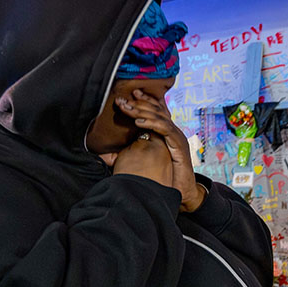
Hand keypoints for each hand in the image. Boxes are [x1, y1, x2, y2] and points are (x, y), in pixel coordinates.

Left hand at [117, 91, 204, 211]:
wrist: (183, 191)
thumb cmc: (164, 178)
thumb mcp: (143, 162)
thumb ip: (128, 154)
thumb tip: (104, 153)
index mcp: (165, 132)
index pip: (155, 111)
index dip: (144, 101)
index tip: (129, 94)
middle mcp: (172, 131)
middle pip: (156, 111)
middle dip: (138, 103)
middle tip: (122, 99)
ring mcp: (177, 137)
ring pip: (159, 117)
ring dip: (142, 111)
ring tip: (126, 109)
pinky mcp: (179, 144)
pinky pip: (165, 129)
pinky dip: (152, 124)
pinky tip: (138, 123)